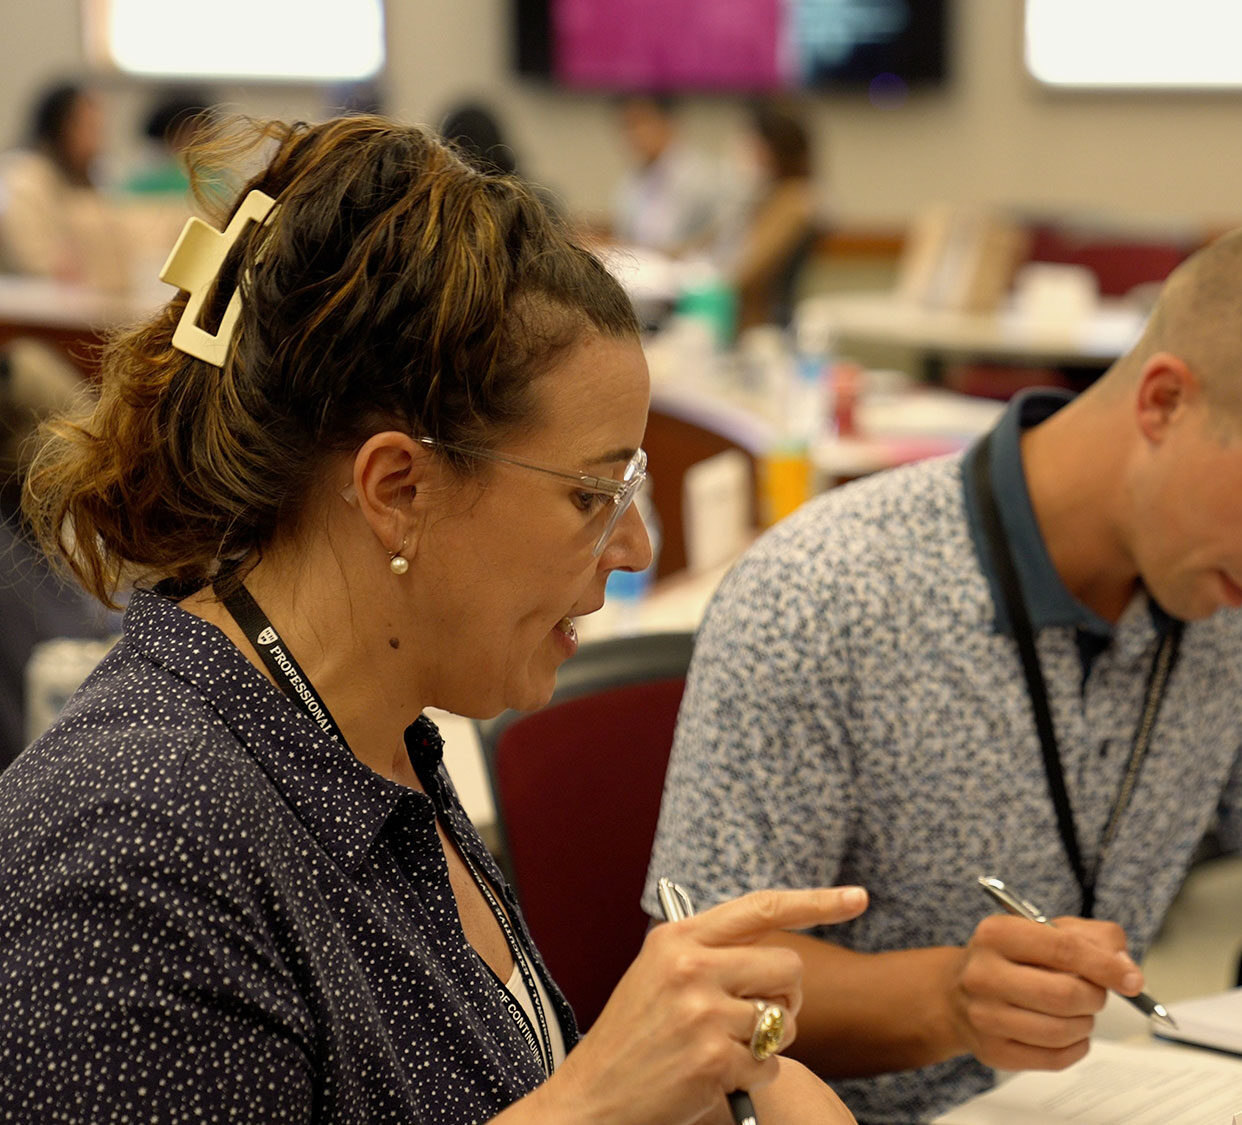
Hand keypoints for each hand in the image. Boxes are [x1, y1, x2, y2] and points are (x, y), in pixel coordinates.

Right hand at [541, 886, 867, 1124]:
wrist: (593, 1095)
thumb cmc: (634, 1034)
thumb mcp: (659, 973)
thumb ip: (709, 951)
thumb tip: (776, 949)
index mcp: (678, 937)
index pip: (762, 907)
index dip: (816, 902)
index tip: (857, 898)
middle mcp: (691, 966)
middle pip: (787, 967)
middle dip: (786, 995)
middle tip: (756, 1015)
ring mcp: (703, 1012)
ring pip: (783, 1019)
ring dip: (768, 1041)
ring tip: (727, 1048)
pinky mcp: (714, 1059)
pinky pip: (770, 1063)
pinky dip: (754, 1075)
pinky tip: (717, 1075)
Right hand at [947, 913, 1142, 1071]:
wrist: (957, 992)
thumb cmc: (1012, 958)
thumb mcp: (1045, 930)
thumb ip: (1094, 938)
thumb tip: (1126, 969)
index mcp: (996, 934)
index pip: (1063, 949)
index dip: (1105, 966)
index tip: (1132, 980)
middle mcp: (983, 974)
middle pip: (1065, 995)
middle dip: (1095, 997)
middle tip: (1095, 993)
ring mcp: (984, 1016)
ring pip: (1062, 1031)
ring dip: (1086, 1023)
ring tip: (1077, 1011)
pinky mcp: (993, 1051)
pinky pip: (1055, 1058)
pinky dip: (1076, 1047)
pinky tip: (1068, 1032)